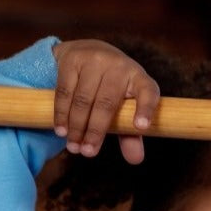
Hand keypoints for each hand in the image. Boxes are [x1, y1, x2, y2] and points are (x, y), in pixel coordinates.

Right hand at [52, 39, 159, 163]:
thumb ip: (130, 133)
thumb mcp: (124, 107)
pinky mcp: (72, 59)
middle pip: (107, 103)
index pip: (148, 92)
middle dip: (95, 131)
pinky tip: (61, 130)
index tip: (141, 128)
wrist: (86, 50)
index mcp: (139, 78)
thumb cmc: (112, 89)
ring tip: (74, 146)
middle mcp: (119, 65)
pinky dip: (62, 114)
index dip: (146, 109)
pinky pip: (65, 91)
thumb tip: (135, 159)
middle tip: (88, 153)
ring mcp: (95, 59)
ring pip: (83, 99)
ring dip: (76, 126)